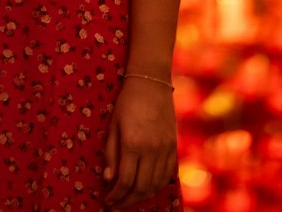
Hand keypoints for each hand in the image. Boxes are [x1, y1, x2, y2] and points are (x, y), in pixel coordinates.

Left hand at [102, 78, 177, 207]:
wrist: (152, 82)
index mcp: (133, 143)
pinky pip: (167, 176)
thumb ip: (111, 154)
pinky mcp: (174, 147)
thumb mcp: (113, 125)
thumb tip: (109, 180)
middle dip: (127, 201)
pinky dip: (156, 187)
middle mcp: (152, 149)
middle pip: (141, 188)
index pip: (125, 181)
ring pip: (156, 185)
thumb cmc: (127, 102)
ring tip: (129, 199)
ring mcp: (165, 149)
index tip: (108, 201)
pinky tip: (146, 188)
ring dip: (142, 197)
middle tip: (116, 205)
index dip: (116, 195)